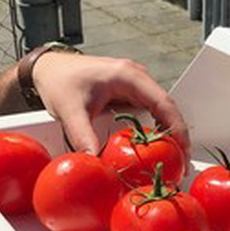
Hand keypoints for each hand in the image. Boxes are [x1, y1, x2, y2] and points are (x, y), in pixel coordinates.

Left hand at [31, 52, 189, 154]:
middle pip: (166, 108)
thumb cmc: (58, 81)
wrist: (46, 68)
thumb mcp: (70, 111)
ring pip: (158, 110)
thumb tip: (95, 162)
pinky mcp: (127, 92)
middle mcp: (136, 77)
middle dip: (176, 134)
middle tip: (181, 162)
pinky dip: (152, 129)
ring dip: (165, 133)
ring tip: (171, 158)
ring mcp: (133, 84)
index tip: (183, 149)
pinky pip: (147, 112)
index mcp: (128, 75)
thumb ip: (82, 136)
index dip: (177, 127)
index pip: (163, 102)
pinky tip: (151, 147)